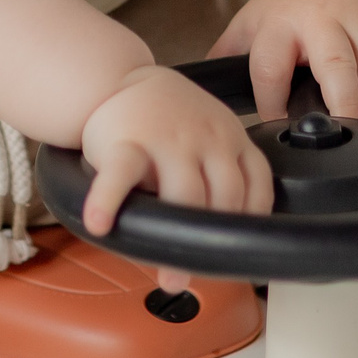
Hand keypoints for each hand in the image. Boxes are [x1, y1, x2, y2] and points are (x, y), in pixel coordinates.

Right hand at [79, 64, 275, 291]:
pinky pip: (119, 174)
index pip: (256, 189)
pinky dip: (109, 201)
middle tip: (202, 277)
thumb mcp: (211, 136)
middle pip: (223, 197)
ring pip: (182, 192)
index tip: (239, 258)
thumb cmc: (168, 122)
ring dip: (175, 241)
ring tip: (167, 274)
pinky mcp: (125, 141)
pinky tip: (101, 222)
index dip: (249, 228)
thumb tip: (238, 242)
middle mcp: (205, 137)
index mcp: (231, 139)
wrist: (119, 80)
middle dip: (215, 245)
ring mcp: (165, 138)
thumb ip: (227, 177)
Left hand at [208, 0, 357, 120]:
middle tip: (332, 127)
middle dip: (338, 108)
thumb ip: (226, 58)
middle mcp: (323, 17)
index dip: (272, 106)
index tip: (277, 120)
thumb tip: (199, 93)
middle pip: (337, 70)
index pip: (272, 71)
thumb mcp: (250, 24)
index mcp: (280, 21)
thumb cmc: (289, 6)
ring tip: (341, 102)